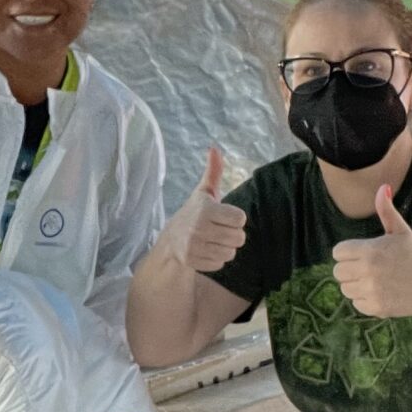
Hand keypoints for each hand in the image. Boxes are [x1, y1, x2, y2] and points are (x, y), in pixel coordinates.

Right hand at [154, 147, 248, 275]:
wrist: (171, 240)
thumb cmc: (194, 213)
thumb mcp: (203, 192)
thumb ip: (213, 171)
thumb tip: (214, 148)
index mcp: (205, 209)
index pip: (240, 219)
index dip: (235, 218)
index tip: (224, 216)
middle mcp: (198, 227)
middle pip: (239, 238)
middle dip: (233, 235)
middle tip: (220, 230)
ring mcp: (194, 245)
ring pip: (231, 252)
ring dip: (226, 248)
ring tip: (213, 240)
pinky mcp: (192, 261)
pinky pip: (220, 264)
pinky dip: (216, 259)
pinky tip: (206, 251)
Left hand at [331, 183, 411, 318]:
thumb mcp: (401, 231)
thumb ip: (387, 210)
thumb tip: (382, 187)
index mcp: (370, 250)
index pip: (338, 252)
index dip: (348, 252)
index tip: (362, 253)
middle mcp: (368, 271)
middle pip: (337, 271)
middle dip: (350, 268)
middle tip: (368, 267)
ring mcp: (371, 290)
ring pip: (345, 288)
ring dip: (356, 284)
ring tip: (375, 280)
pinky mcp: (375, 307)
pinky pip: (356, 302)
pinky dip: (365, 299)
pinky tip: (380, 292)